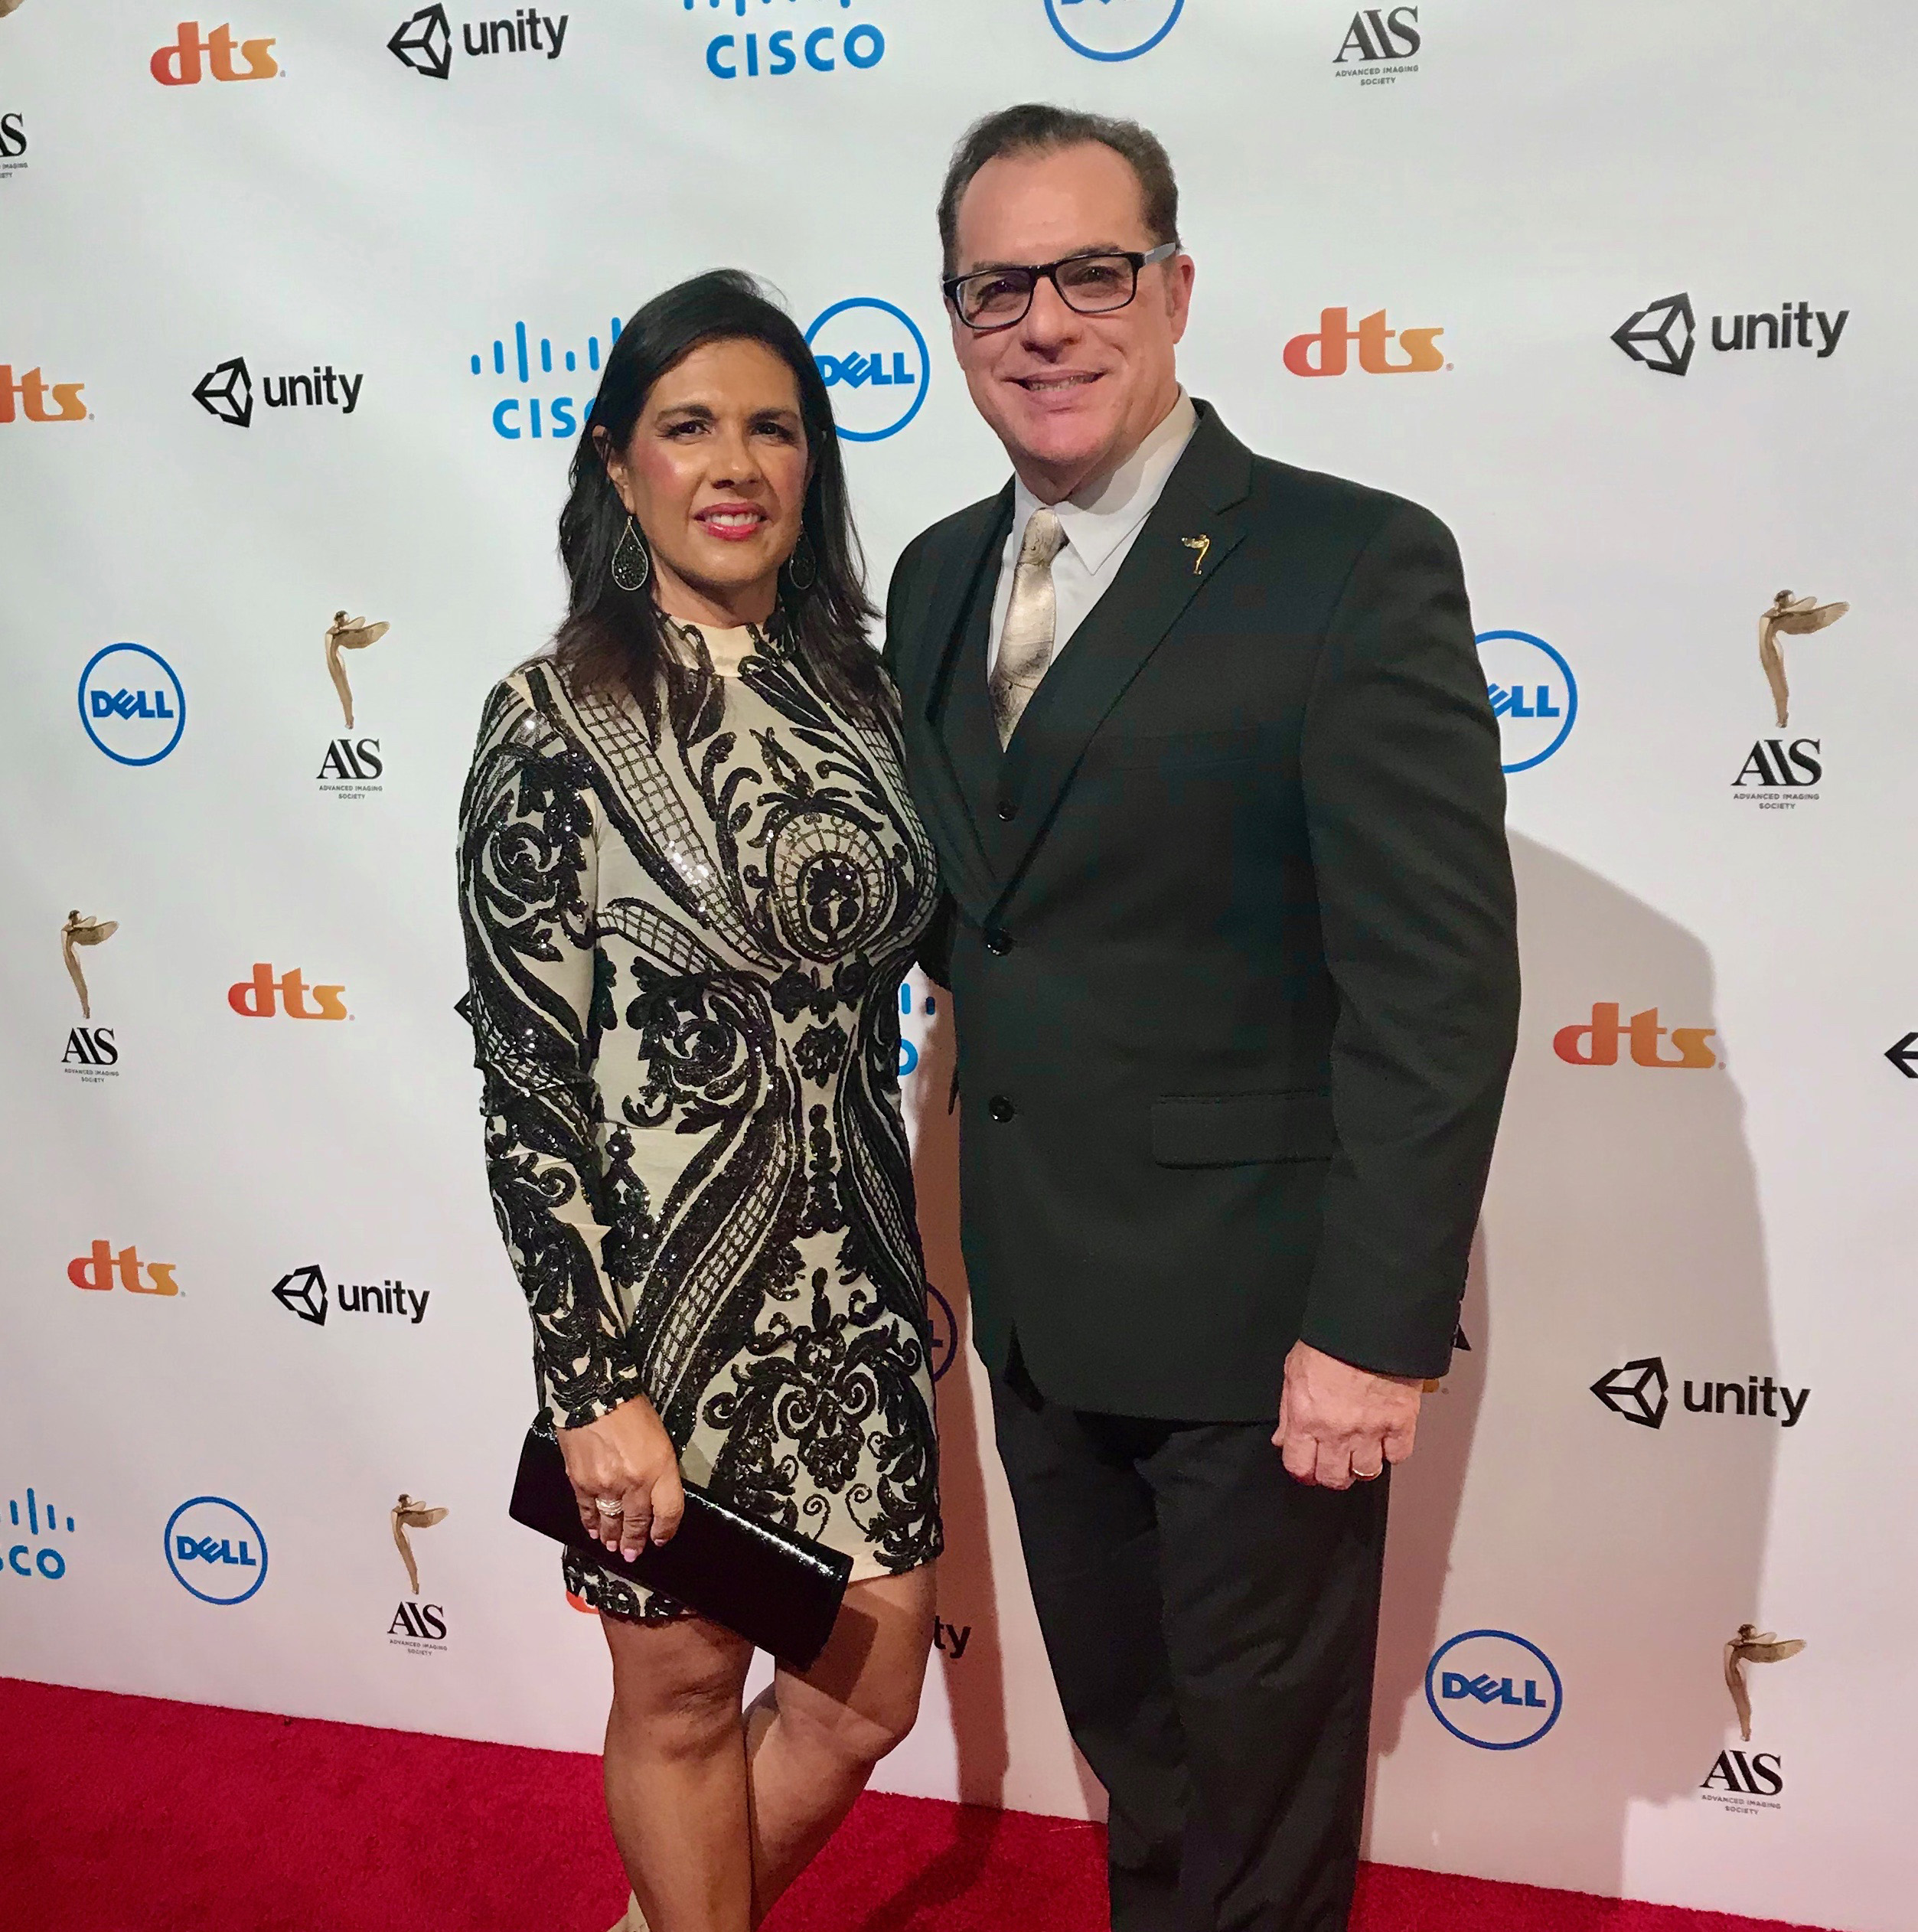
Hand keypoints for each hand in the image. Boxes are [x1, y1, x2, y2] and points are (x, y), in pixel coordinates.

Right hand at [557, 1395, 685, 1562]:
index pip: (669, 1511)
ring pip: (611, 1521)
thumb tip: (653, 1497)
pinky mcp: (581, 1482)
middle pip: (638, 1523)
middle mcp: (633, 1482)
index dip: (666, 1530)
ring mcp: (605, 1485)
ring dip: (614, 1537)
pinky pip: (587, 1511)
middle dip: (636, 1541)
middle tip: (634, 1553)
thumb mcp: (660, 1440)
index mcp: (659, 1468)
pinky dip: (591, 1523)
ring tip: (615, 1547)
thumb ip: (659, 1471)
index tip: (661, 1538)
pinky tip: (594, 1531)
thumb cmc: (630, 1411)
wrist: (595, 1395)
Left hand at [1273, 1341, 1421, 1488]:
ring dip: (1362, 1465)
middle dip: (1331, 1473)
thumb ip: (1288, 1411)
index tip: (1307, 1466)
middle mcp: (1337, 1431)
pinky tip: (1385, 1437)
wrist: (1370, 1324)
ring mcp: (1371, 1431)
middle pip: (1334, 1478)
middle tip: (1334, 1460)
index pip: (1299, 1467)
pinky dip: (1392, 1451)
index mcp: (1307, 1418)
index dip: (1302, 1470)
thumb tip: (1283, 1439)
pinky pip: (1398, 1456)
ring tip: (1360, 1450)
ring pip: (1366, 1473)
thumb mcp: (1293, 1371)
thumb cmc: (1330, 1341)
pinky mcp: (1401, 1423)